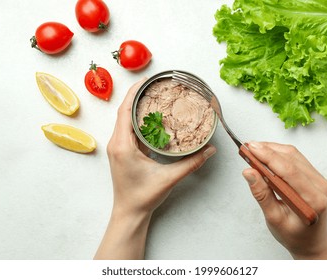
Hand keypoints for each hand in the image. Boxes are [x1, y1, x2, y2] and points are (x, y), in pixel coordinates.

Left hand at [94, 79, 216, 258]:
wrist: (130, 212)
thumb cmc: (143, 197)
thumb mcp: (169, 178)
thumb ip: (191, 163)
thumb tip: (210, 150)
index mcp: (123, 146)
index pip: (125, 111)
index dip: (135, 93)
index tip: (147, 80)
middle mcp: (116, 143)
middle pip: (124, 111)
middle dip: (137, 95)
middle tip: (155, 84)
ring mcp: (117, 147)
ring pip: (124, 119)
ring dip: (136, 106)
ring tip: (154, 96)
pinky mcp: (122, 151)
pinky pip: (127, 128)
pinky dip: (137, 118)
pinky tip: (150, 116)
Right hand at [242, 142, 326, 259]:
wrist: (312, 242)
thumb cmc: (294, 235)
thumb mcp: (274, 218)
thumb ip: (262, 194)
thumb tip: (249, 172)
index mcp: (313, 201)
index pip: (289, 171)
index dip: (268, 156)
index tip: (250, 148)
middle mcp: (322, 187)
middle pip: (292, 159)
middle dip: (267, 150)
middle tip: (247, 147)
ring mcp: (322, 181)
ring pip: (295, 155)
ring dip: (273, 149)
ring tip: (254, 149)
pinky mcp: (318, 177)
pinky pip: (298, 159)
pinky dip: (280, 154)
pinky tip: (267, 153)